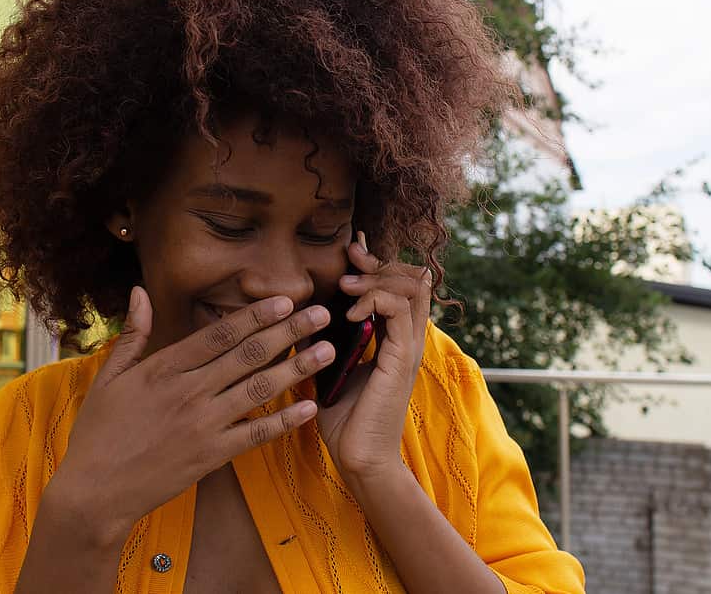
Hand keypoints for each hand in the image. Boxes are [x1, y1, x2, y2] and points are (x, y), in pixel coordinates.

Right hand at [47, 287, 333, 547]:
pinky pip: (256, 434)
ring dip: (298, 368)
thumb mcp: (109, 378)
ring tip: (327, 351)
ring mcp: (203, 424)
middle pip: (249, 354)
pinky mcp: (212, 456)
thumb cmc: (98, 432)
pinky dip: (284, 420)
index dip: (256, 315)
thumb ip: (132, 334)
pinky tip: (310, 406)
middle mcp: (189, 391)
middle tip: (322, 314)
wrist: (94, 492)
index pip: (219, 333)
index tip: (285, 300)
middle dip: (289, 331)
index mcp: (164, 368)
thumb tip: (139, 292)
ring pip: (260, 388)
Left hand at [317, 231, 430, 483]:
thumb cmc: (343, 418)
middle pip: (411, 278)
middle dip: (379, 261)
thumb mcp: (327, 367)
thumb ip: (321, 340)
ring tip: (346, 286)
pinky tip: (349, 314)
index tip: (351, 251)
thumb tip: (299, 314)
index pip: (399, 284)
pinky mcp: (400, 362)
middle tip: (351, 257)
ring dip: (375, 279)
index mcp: (392, 338)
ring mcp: (406, 349)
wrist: (358, 459)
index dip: (377, 263)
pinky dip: (376, 302)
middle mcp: (405, 339)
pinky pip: (400, 315)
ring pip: (410, 289)